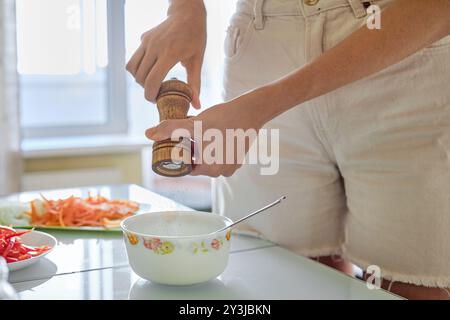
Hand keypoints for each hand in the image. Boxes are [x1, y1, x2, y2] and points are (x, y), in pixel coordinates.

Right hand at [126, 0, 205, 107]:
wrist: (187, 14)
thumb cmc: (195, 38)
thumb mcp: (197, 61)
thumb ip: (194, 84)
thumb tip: (196, 105)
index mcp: (169, 54)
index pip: (152, 80)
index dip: (151, 94)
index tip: (156, 100)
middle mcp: (155, 48)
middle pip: (140, 78)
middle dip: (146, 89)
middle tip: (157, 92)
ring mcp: (147, 42)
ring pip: (132, 69)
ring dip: (140, 80)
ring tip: (152, 82)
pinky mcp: (143, 39)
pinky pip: (133, 59)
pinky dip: (138, 69)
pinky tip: (150, 70)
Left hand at [145, 100, 264, 176]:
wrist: (250, 111)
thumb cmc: (222, 118)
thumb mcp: (193, 124)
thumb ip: (170, 129)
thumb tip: (149, 134)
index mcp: (209, 169)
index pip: (186, 167)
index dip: (180, 155)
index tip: (180, 142)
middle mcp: (221, 172)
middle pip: (198, 164)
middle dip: (191, 151)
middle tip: (191, 134)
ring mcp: (231, 167)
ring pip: (209, 160)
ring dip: (203, 149)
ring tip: (202, 133)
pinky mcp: (238, 159)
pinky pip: (220, 157)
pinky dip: (214, 149)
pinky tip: (214, 134)